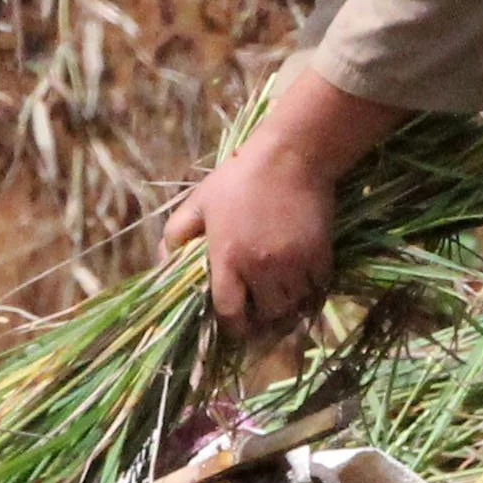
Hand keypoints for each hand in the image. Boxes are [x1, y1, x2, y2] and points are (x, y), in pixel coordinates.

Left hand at [162, 129, 336, 335]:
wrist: (291, 156)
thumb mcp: (198, 202)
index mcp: (227, 258)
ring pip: (293, 306)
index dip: (232, 327)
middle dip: (262, 317)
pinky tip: (302, 281)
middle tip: (261, 311)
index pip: (229, 314)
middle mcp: (260, 268)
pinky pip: (317, 290)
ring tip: (282, 297)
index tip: (235, 325)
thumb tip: (162, 265)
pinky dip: (311, 292)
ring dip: (287, 306)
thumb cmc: (240, 178)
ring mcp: (293, 264)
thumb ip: (176, 235)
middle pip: (266, 315)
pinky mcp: (320, 256)